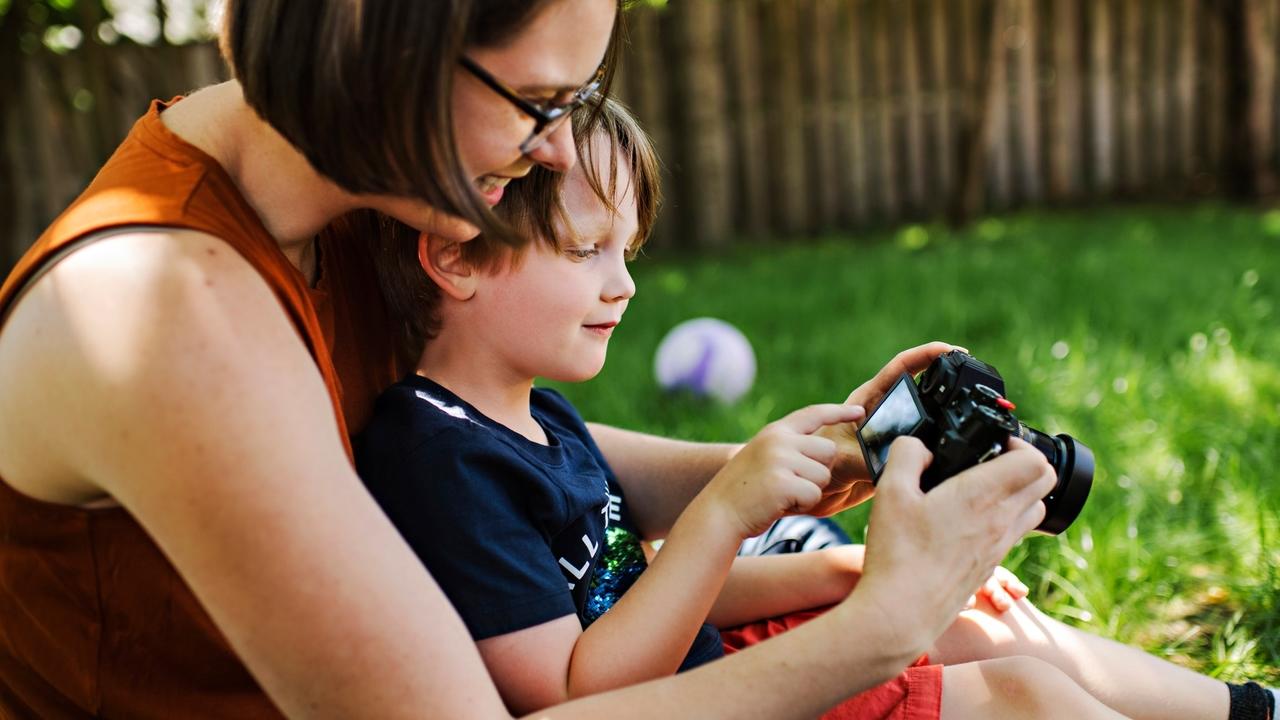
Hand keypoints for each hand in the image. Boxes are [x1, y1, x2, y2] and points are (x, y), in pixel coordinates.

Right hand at [700, 404, 865, 539]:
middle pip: (829, 450)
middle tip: (792, 484)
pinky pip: (814, 495)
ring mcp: (779, 460)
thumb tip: (830, 449)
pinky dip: (803, 506)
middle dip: (818, 471)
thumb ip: (792, 448)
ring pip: (824, 476)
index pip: (814, 414)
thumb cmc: (747, 490)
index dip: (839, 412)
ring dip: (809, 491)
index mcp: (776, 431)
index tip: (860, 412)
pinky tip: (780, 505)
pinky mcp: (782, 483)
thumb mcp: (766, 457)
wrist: (719, 512)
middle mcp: (779, 440)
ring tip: (782, 495)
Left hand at [809, 341, 960, 515]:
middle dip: (946, 380)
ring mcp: (893, 437)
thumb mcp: (842, 458)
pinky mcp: (898, 460)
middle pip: (922, 391)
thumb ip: (866, 460)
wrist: (810, 492)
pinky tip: (960, 455)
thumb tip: (893, 463)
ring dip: (948, 417)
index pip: (900, 369)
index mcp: (867, 401)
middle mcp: (885, 415)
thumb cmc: (814, 464)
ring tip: (974, 411)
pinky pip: (924, 452)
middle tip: (972, 375)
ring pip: (928, 421)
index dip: (926, 355)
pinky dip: (941, 451)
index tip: (951, 350)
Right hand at [849, 436, 1055, 653]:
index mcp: (982, 495)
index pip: (1035, 460)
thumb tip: (921, 447)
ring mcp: (1001, 546)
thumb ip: (907, 454)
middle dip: (1026, 462)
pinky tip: (971, 519)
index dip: (1019, 443)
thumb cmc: (898, 553)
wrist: (904, 611)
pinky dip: (1006, 517)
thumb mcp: (890, 491)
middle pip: (1045, 481)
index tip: (993, 442)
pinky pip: (1016, 532)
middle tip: (993, 459)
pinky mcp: (992, 566)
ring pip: (1035, 508)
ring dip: (1021, 491)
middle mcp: (1001, 520)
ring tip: (985, 487)